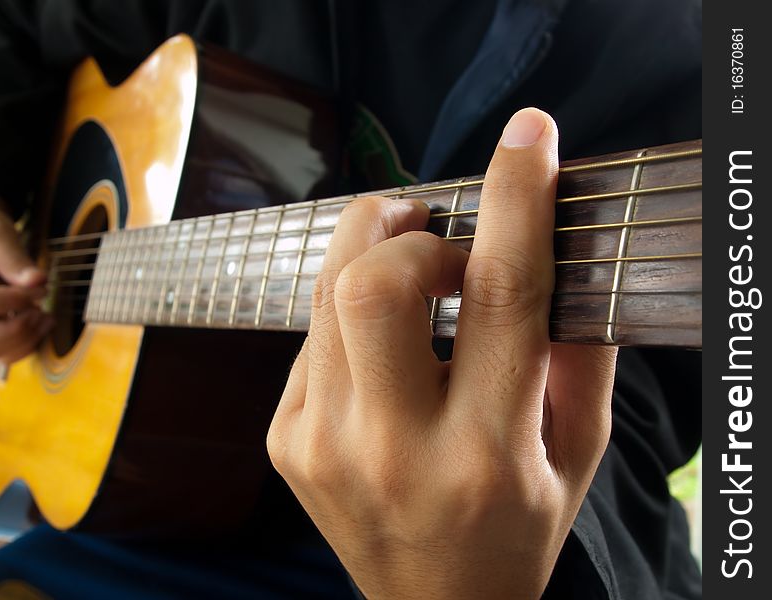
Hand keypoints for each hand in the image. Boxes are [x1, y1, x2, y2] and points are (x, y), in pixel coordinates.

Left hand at [267, 109, 616, 598]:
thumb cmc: (515, 531)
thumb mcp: (573, 457)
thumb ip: (578, 356)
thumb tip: (559, 251)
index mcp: (486, 453)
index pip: (501, 296)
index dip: (515, 200)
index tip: (527, 136)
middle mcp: (394, 449)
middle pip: (375, 283)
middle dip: (405, 226)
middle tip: (435, 228)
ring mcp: (324, 446)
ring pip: (326, 296)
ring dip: (369, 249)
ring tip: (409, 258)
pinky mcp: (286, 443)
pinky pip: (310, 338)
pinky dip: (349, 315)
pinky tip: (380, 344)